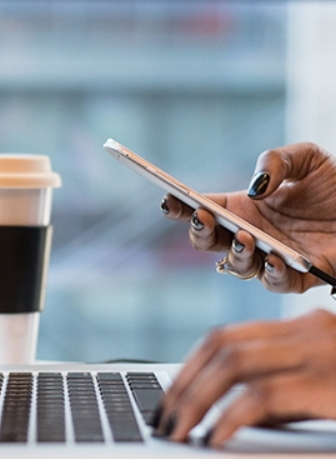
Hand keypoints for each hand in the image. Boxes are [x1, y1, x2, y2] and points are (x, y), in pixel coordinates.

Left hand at [153, 309, 335, 445]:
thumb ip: (278, 393)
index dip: (190, 366)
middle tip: (164, 418)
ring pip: (233, 362)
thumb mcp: (321, 385)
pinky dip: (230, 417)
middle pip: (221, 345)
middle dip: (184, 383)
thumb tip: (229, 414)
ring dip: (195, 399)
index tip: (170, 396)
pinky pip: (263, 394)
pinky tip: (216, 437)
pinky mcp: (329, 380)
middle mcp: (305, 330)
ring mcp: (318, 350)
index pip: (225, 336)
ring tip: (178, 430)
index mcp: (298, 328)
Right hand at [161, 142, 335, 292]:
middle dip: (199, 232)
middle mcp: (250, 234)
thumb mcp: (307, 159)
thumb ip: (276, 161)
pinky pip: (275, 282)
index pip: (203, 209)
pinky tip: (274, 259)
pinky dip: (271, 273)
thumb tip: (253, 190)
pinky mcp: (296, 277)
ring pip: (236, 265)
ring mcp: (269, 257)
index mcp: (243, 208)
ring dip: (235, 253)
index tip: (169, 199)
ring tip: (244, 237)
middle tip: (203, 218)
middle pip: (208, 242)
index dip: (181, 207)